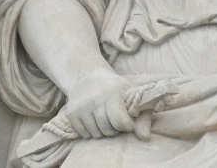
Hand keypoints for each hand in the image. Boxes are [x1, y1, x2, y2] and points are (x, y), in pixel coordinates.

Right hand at [50, 74, 169, 141]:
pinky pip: (84, 134)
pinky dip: (90, 131)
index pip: (120, 122)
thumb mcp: (134, 98)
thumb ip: (144, 118)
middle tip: (115, 119)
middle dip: (114, 129)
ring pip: (96, 134)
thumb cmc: (117, 90)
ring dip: (102, 131)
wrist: (88, 78)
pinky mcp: (71, 112)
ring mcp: (81, 105)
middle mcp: (94, 98)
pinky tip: (93, 120)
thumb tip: (145, 138)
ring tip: (104, 119)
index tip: (128, 120)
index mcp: (112, 92)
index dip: (127, 125)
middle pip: (108, 130)